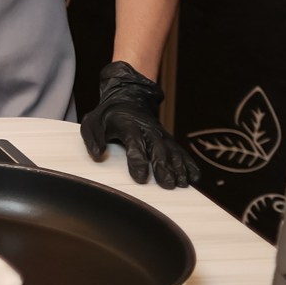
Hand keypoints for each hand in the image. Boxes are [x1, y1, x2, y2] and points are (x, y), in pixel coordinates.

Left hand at [80, 61, 199, 187]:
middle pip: (158, 149)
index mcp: (127, 125)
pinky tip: (193, 178)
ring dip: (179, 168)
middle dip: (163, 166)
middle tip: (167, 184)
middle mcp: (148, 130)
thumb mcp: (92, 122)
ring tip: (182, 184)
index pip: (134, 143)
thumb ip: (93, 139)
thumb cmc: (107, 116)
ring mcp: (161, 135)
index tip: (140, 178)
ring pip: (172, 151)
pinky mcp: (169, 140)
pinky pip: (181, 152)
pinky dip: (188, 164)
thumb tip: (97, 155)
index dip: (137, 160)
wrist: (128, 99)